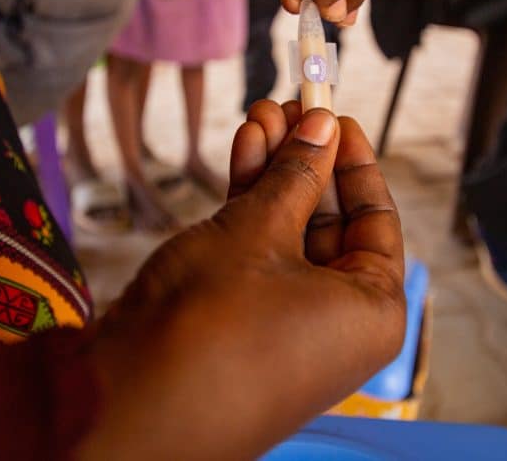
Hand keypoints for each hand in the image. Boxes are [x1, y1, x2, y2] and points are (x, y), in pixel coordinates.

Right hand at [79, 101, 404, 459]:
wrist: (129, 402)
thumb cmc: (212, 324)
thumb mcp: (262, 231)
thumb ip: (296, 174)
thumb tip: (324, 126)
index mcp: (370, 311)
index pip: (377, 219)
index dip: (355, 161)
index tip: (337, 113)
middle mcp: (337, 322)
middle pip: (331, 221)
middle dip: (306, 159)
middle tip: (289, 104)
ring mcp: (287, 324)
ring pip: (290, 233)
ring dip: (275, 174)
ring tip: (259, 113)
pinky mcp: (242, 322)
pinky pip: (260, 256)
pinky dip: (251, 206)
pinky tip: (243, 151)